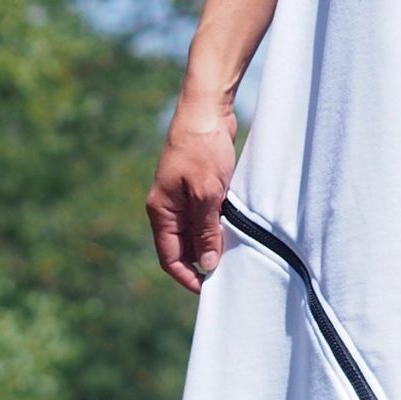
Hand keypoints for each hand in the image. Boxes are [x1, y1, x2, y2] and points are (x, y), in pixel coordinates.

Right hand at [147, 95, 237, 292]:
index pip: (170, 257)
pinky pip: (207, 216)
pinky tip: (238, 228)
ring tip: (237, 250)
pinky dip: (220, 225)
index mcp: (162, 211)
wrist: (207, 110)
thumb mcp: (207, 194)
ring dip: (214, 242)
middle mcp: (169, 208)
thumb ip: (206, 231)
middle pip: (184, 247)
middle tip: (231, 271)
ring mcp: (184, 198)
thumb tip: (206, 265)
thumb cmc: (202, 149)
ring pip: (197, 232)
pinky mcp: (199, 187)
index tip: (209, 290)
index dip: (188, 277)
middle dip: (204, 260)